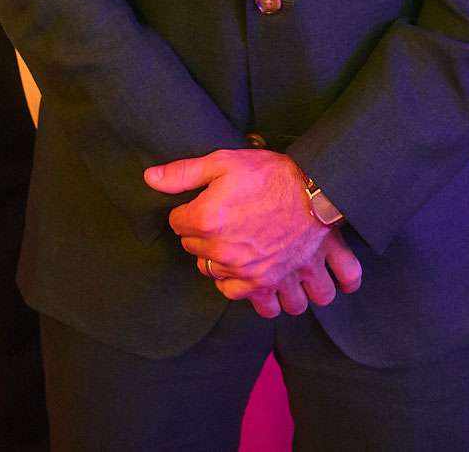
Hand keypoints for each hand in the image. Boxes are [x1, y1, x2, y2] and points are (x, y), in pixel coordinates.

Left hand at [144, 149, 360, 310]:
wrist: (319, 188)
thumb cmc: (271, 174)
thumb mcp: (223, 162)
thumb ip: (183, 173)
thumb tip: (149, 178)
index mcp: (207, 222)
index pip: (178, 225)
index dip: (190, 212)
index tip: (205, 205)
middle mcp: (226, 256)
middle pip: (201, 259)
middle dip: (209, 244)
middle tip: (229, 226)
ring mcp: (253, 276)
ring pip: (230, 289)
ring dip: (235, 277)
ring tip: (245, 259)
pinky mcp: (278, 285)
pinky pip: (267, 307)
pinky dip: (269, 300)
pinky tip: (271, 282)